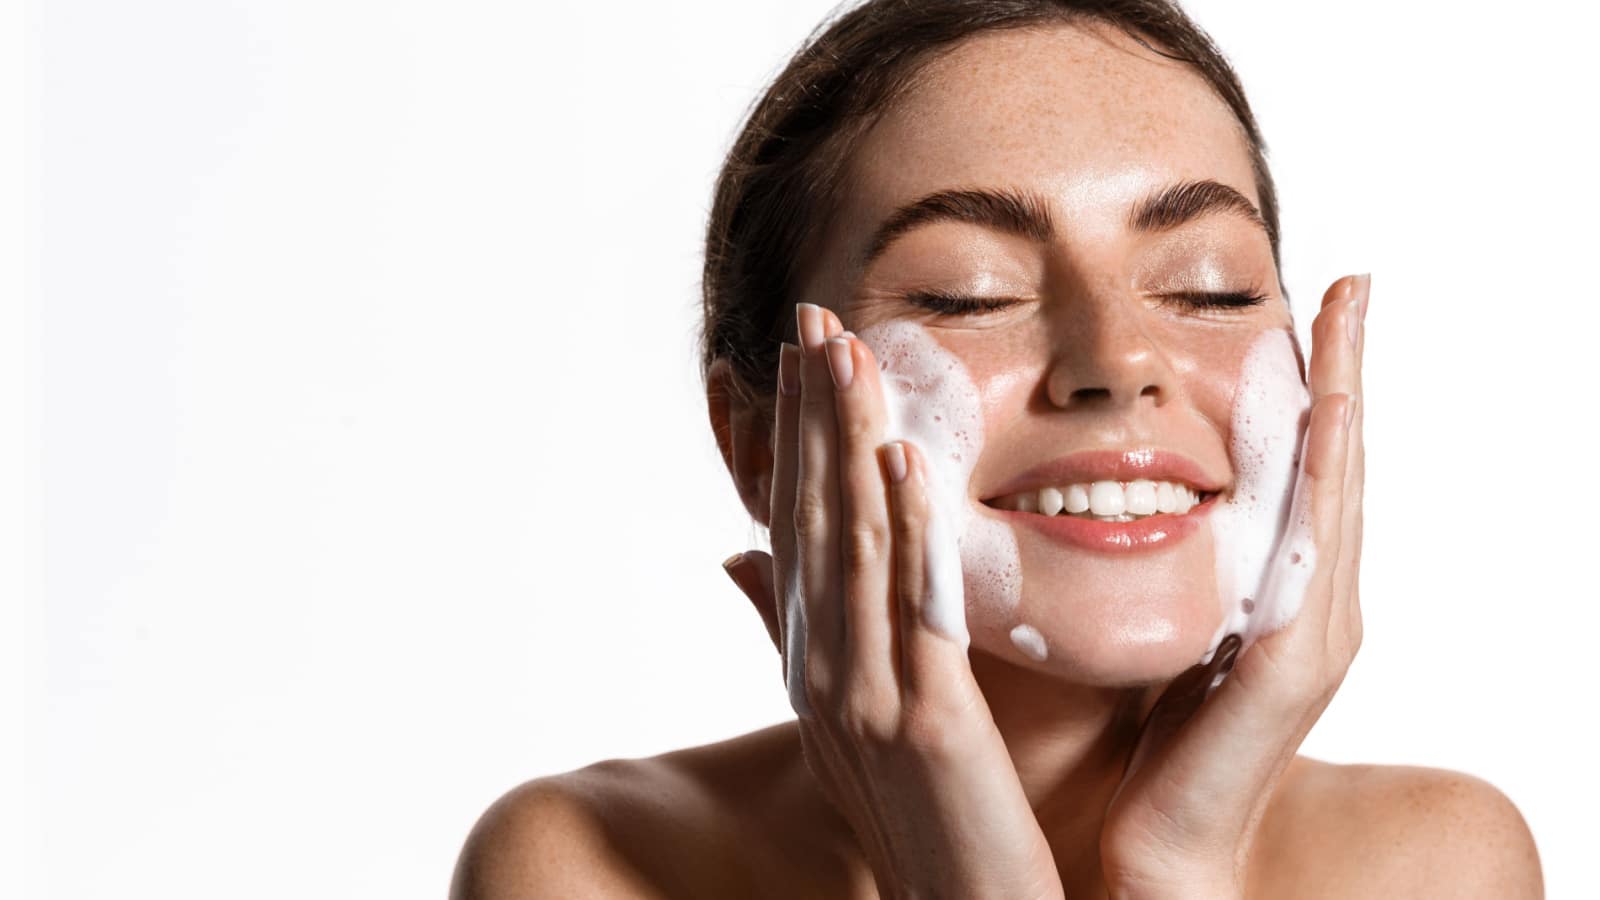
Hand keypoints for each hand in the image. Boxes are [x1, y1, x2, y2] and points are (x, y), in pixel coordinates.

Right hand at [723, 302, 1064, 899]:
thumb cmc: (925, 826)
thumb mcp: (853, 726)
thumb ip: (805, 637)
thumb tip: (741, 558)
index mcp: (814, 668)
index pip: (797, 530)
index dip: (794, 439)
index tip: (797, 356)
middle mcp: (824, 676)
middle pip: (812, 521)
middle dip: (809, 416)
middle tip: (811, 318)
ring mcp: (866, 702)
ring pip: (852, 547)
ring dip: (846, 443)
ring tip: (849, 354)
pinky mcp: (928, 727)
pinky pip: (912, 609)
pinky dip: (904, 529)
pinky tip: (903, 460)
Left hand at [1099, 274, 1369, 897]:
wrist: (1162, 842)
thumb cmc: (1158, 743)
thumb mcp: (1172, 630)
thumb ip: (1183, 571)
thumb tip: (1143, 502)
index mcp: (1286, 593)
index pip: (1307, 469)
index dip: (1318, 389)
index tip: (1314, 307)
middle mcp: (1319, 603)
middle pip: (1340, 463)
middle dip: (1345, 371)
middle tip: (1349, 284)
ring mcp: (1318, 630)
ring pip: (1339, 490)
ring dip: (1344, 399)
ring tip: (1343, 317)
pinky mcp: (1295, 660)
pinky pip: (1313, 546)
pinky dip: (1322, 476)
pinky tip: (1325, 416)